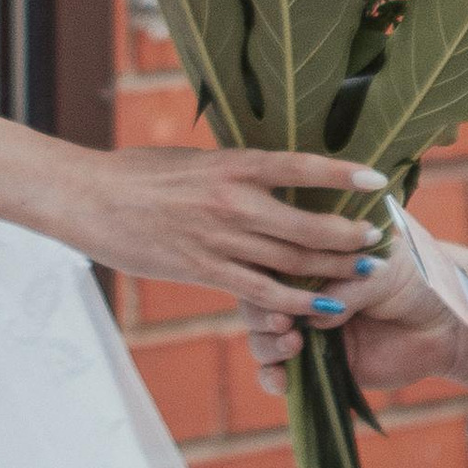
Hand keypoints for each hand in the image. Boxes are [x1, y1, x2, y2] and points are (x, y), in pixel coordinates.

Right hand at [72, 148, 383, 309]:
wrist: (88, 198)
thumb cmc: (135, 174)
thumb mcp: (190, 161)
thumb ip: (228, 170)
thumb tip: (260, 173)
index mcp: (231, 163)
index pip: (301, 165)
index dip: (344, 172)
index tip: (378, 180)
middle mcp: (233, 200)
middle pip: (308, 223)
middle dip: (350, 234)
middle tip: (379, 238)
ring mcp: (220, 238)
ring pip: (292, 259)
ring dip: (334, 267)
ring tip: (365, 270)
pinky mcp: (204, 270)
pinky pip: (261, 290)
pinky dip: (296, 300)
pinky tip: (323, 307)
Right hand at [243, 243, 467, 400]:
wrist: (448, 321)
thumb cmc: (417, 277)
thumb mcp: (381, 268)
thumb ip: (346, 288)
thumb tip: (313, 318)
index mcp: (313, 258)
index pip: (270, 261)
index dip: (265, 276)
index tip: (276, 286)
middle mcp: (304, 294)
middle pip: (258, 303)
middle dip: (261, 314)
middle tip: (283, 322)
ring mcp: (309, 330)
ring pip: (264, 339)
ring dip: (267, 344)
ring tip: (293, 343)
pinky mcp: (320, 366)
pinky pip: (283, 375)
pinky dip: (274, 378)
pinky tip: (283, 380)